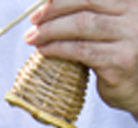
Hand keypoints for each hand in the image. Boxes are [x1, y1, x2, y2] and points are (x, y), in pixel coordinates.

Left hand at [25, 0, 137, 117]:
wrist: (136, 88)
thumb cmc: (115, 55)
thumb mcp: (107, 28)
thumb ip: (87, 14)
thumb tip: (48, 5)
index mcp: (129, 2)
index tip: (40, 5)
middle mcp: (134, 15)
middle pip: (86, 2)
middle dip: (53, 10)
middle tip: (34, 21)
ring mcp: (130, 38)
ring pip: (81, 25)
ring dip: (50, 30)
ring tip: (33, 37)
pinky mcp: (120, 61)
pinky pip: (80, 50)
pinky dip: (57, 48)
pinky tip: (44, 50)